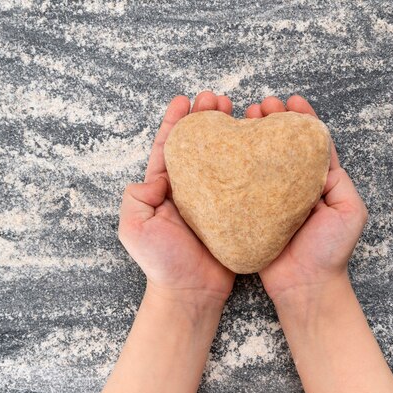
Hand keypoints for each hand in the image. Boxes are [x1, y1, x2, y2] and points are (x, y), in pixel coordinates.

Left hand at [118, 91, 235, 305]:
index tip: (184, 99)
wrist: (191, 292)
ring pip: (221, 157)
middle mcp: (189, 188)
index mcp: (165, 188)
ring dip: (228, 132)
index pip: (169, 147)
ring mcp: (213, 198)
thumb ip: (137, 198)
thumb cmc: (162, 263)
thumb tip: (155, 177)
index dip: (175, 121)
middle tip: (218, 99)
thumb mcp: (134, 228)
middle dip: (205, 118)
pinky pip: (242, 180)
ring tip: (240, 111)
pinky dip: (247, 160)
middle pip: (198, 145)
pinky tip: (257, 144)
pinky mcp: (234, 210)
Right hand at [245, 96, 367, 301]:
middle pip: (281, 146)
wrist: (306, 286)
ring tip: (244, 117)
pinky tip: (228, 148)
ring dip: (253, 136)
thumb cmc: (331, 251)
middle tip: (261, 106)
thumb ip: (337, 180)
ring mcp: (270, 199)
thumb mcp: (350, 210)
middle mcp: (293, 186)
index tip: (292, 101)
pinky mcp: (251, 213)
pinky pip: (242, 185)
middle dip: (272, 121)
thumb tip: (321, 153)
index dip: (302, 120)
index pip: (310, 143)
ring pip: (260, 160)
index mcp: (318, 182)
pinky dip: (235, 165)